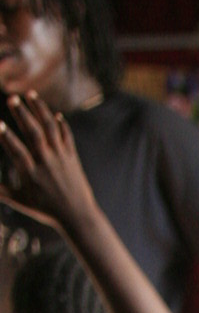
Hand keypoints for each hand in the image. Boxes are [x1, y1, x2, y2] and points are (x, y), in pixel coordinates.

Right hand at [0, 91, 96, 228]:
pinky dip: (61, 124)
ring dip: (40, 110)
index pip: (17, 151)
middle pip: (34, 134)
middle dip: (23, 114)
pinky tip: (55, 114)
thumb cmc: (46, 210)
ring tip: (30, 95)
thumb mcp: (21, 201)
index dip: (7, 137)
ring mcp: (61, 158)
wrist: (77, 217)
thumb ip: (1, 191)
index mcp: (32, 174)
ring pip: (50, 129)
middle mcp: (47, 163)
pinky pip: (66, 136)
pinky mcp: (72, 157)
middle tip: (12, 98)